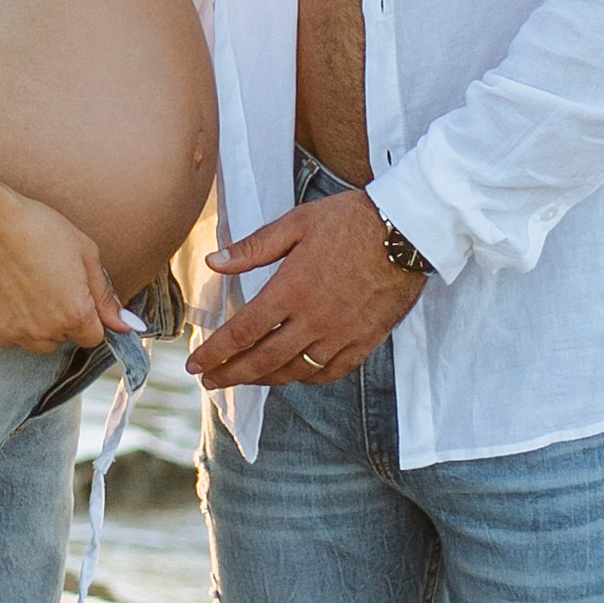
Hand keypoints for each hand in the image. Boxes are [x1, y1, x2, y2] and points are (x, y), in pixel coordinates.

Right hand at [0, 176, 116, 351]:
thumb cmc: (39, 229)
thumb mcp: (85, 254)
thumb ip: (105, 295)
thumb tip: (124, 324)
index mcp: (75, 314)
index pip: (93, 337)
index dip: (88, 316)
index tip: (76, 297)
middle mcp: (47, 331)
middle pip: (64, 339)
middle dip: (62, 319)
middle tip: (49, 284)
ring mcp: (16, 333)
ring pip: (37, 342)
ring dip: (38, 325)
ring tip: (28, 289)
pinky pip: (10, 337)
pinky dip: (12, 322)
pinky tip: (9, 293)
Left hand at [186, 190, 428, 388]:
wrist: (407, 230)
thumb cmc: (351, 220)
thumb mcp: (296, 223)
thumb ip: (253, 248)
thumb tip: (214, 261)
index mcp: (291, 290)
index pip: (242, 332)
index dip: (215, 352)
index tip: (195, 364)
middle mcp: (313, 320)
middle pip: (263, 360)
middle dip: (231, 375)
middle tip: (209, 382)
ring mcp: (340, 334)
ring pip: (295, 371)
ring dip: (264, 380)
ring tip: (245, 379)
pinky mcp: (364, 341)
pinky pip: (330, 371)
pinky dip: (306, 378)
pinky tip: (294, 374)